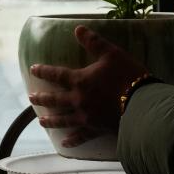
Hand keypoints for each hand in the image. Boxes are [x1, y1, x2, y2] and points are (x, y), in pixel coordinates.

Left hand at [29, 25, 147, 148]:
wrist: (142, 104)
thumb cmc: (127, 76)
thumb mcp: (111, 53)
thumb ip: (93, 42)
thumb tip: (77, 28)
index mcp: (80, 81)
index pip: (57, 74)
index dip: (44, 71)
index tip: (32, 69)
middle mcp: (78, 100)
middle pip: (55, 100)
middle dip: (41, 98)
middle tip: (31, 98)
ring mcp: (86, 117)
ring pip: (63, 120)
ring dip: (50, 121)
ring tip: (41, 121)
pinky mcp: (96, 129)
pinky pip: (81, 136)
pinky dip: (72, 140)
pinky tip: (64, 144)